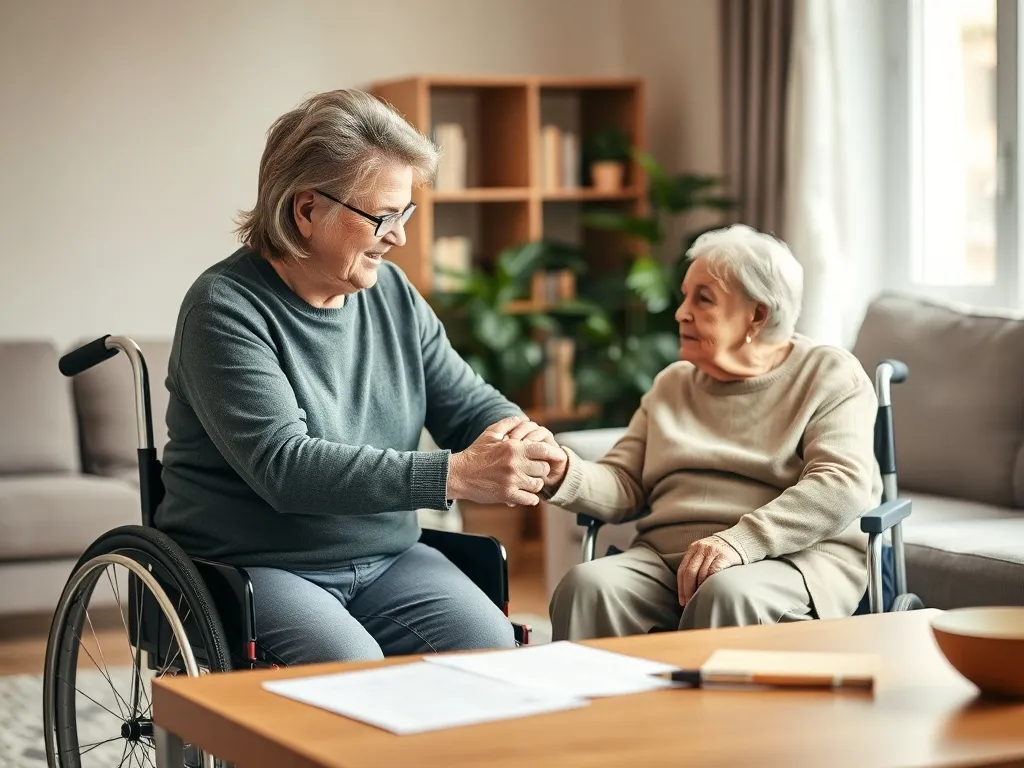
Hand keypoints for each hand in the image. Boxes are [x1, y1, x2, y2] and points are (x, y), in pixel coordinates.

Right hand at [447, 416, 564, 506]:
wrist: (458, 474)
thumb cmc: (475, 453)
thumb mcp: (490, 434)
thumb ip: (508, 424)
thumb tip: (523, 419)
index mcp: (513, 448)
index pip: (543, 450)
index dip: (554, 453)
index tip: (559, 456)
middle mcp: (515, 464)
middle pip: (543, 468)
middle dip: (542, 469)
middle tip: (535, 470)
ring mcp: (512, 481)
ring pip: (538, 484)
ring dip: (536, 483)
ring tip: (529, 482)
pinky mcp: (507, 495)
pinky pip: (530, 499)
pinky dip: (531, 498)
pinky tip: (526, 494)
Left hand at [677, 536, 742, 605]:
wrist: (739, 541)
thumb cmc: (719, 552)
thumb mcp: (704, 552)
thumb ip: (695, 563)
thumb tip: (686, 587)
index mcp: (693, 548)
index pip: (682, 569)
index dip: (681, 587)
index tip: (682, 600)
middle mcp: (701, 548)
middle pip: (689, 572)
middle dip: (688, 590)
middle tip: (689, 602)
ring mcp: (712, 551)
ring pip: (701, 574)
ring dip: (699, 589)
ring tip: (700, 599)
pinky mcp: (723, 556)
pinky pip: (713, 572)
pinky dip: (710, 583)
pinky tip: (710, 591)